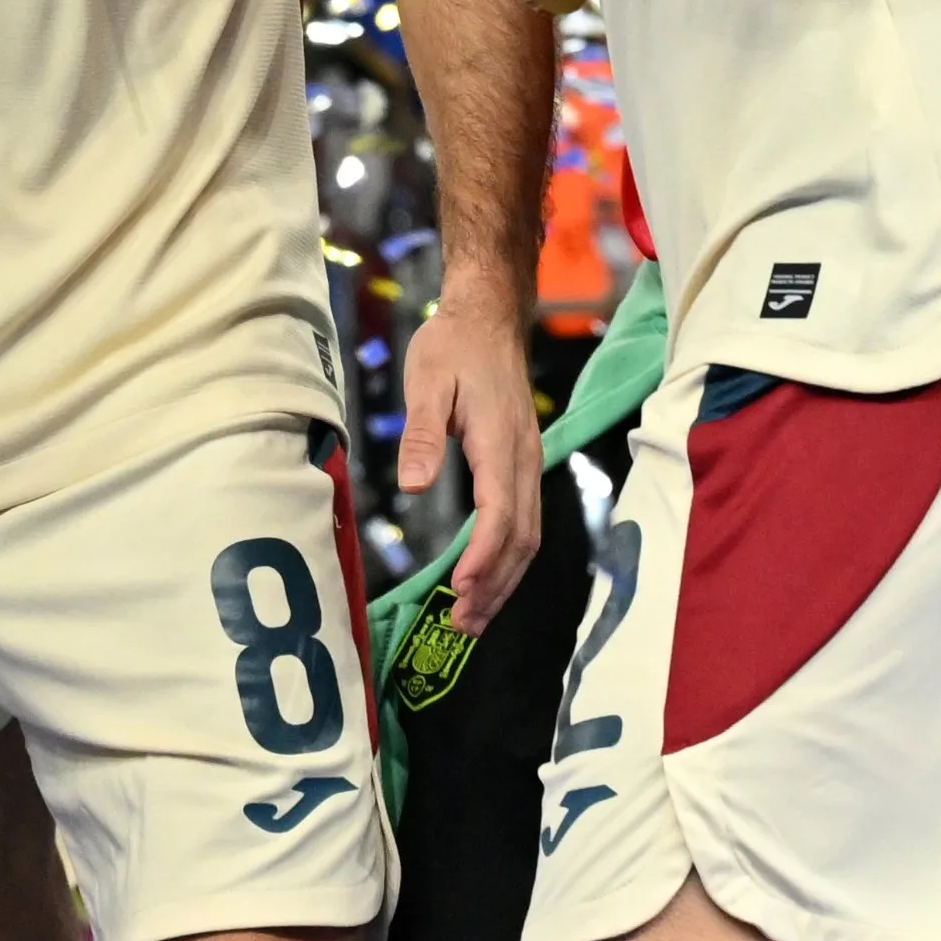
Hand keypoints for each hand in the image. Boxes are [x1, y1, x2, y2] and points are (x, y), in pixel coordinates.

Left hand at [400, 283, 543, 632]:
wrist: (489, 316)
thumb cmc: (453, 344)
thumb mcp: (427, 378)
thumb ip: (421, 432)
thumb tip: (412, 486)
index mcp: (500, 442)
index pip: (500, 514)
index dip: (483, 557)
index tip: (460, 588)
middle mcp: (524, 459)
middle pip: (521, 537)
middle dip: (495, 585)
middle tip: (463, 624)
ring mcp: (528, 462)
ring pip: (528, 535)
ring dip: (504, 579)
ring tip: (474, 616)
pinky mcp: (522, 463)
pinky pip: (524, 521)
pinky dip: (508, 557)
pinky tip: (487, 576)